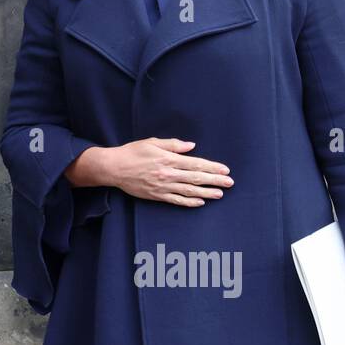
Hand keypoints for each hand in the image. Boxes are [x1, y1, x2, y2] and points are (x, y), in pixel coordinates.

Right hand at [101, 137, 233, 205]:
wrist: (114, 168)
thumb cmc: (133, 152)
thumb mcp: (153, 142)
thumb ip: (173, 145)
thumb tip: (192, 146)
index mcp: (169, 159)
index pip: (196, 164)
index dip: (212, 168)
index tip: (225, 170)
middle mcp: (168, 174)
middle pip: (196, 178)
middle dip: (215, 181)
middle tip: (229, 184)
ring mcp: (163, 187)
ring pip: (189, 191)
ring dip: (206, 193)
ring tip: (219, 194)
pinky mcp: (157, 195)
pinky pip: (176, 200)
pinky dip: (189, 202)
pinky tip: (200, 202)